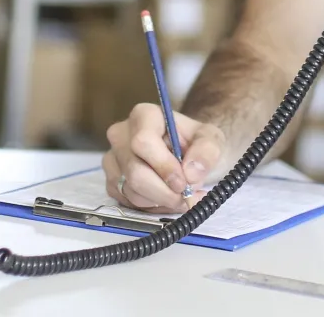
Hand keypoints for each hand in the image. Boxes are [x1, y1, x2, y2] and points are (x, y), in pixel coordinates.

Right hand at [102, 102, 224, 212]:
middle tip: (187, 198)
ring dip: (160, 200)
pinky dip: (151, 206)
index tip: (184, 182)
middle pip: (135, 171)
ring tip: (182, 196)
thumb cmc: (196, 144)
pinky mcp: (111, 181)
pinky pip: (127, 202)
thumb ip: (207, 151)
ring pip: (131, 190)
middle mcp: (121, 134)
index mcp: (144, 115)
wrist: (188, 155)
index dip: (163, 166)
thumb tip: (191, 172)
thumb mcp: (212, 140)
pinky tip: (166, 198)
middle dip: (164, 191)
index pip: (143, 142)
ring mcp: (113, 159)